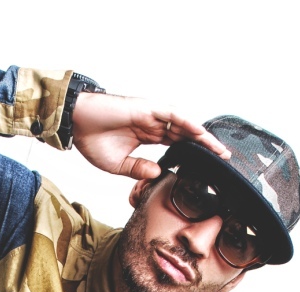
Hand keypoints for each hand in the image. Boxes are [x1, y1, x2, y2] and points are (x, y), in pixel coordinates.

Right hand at [72, 91, 230, 179]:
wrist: (76, 122)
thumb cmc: (92, 140)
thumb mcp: (118, 164)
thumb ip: (138, 169)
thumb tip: (157, 174)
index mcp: (147, 136)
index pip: (176, 145)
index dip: (191, 155)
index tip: (206, 168)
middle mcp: (153, 124)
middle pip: (186, 135)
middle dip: (205, 147)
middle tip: (223, 159)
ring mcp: (151, 115)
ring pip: (184, 125)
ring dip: (202, 137)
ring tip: (219, 150)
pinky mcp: (147, 109)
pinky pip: (173, 116)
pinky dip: (188, 124)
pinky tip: (200, 134)